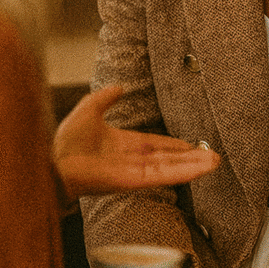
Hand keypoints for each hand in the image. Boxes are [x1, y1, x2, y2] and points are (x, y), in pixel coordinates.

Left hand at [54, 85, 219, 200]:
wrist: (53, 160)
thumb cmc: (65, 140)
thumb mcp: (89, 109)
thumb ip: (106, 98)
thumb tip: (119, 86)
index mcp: (122, 145)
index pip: (155, 146)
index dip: (173, 145)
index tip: (190, 145)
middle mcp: (132, 161)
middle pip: (168, 160)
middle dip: (191, 159)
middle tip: (213, 157)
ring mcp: (135, 172)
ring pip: (171, 168)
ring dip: (194, 166)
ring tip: (215, 162)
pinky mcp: (136, 181)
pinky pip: (164, 175)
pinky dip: (184, 172)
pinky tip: (200, 169)